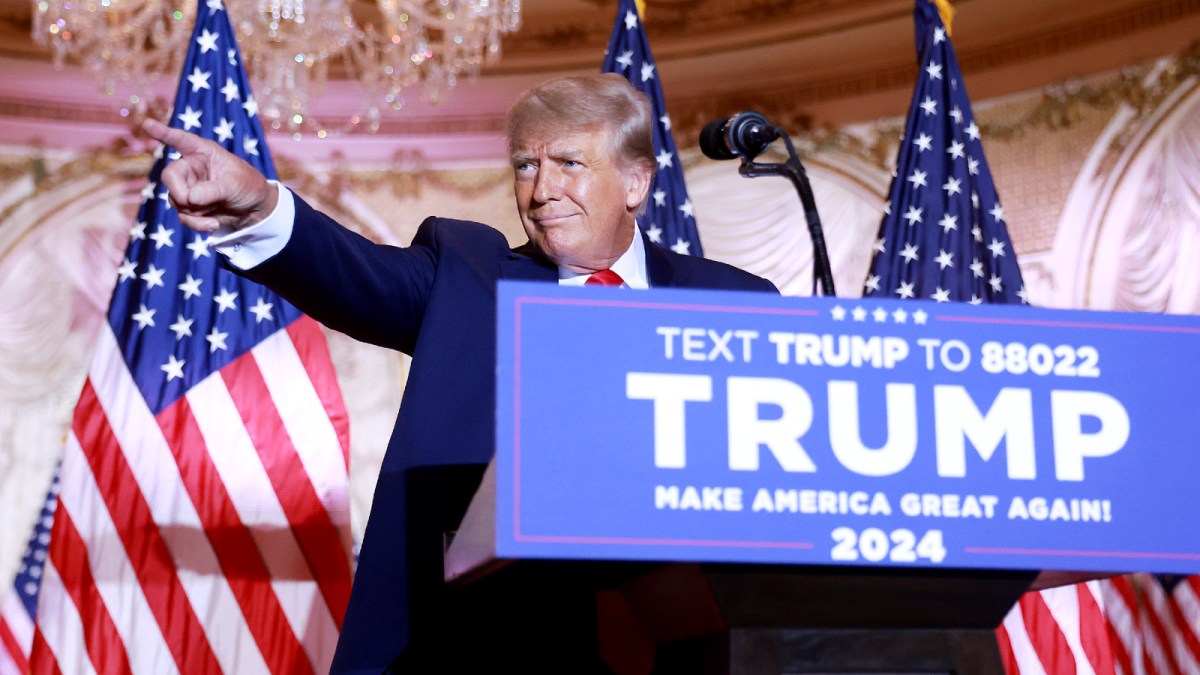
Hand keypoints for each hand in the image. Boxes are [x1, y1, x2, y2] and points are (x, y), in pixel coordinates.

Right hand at [141, 118, 277, 232]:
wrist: (254, 208)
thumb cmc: (248, 186)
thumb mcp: (234, 185)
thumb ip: (212, 190)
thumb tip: (190, 198)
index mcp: (203, 152)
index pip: (181, 140)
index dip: (163, 133)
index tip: (147, 124)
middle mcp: (191, 167)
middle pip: (170, 177)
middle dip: (181, 194)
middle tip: (194, 203)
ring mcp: (188, 186)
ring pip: (176, 200)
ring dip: (194, 212)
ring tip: (214, 215)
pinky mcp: (189, 205)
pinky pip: (183, 215)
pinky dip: (196, 223)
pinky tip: (212, 225)